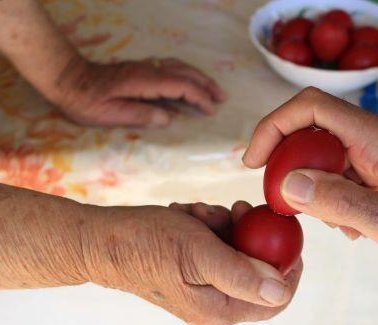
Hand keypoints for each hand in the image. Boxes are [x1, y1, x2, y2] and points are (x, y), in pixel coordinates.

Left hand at [50, 56, 224, 127]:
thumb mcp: (110, 114)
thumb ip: (141, 115)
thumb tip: (169, 118)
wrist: (68, 79)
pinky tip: (188, 80)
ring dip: (198, 76)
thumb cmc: (87, 101)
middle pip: (185, 72)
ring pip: (179, 66)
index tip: (211, 111)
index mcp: (144, 81)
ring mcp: (144, 66)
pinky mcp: (141, 67)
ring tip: (211, 89)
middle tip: (221, 98)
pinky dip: (186, 72)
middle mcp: (148, 69)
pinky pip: (171, 66)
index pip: (180, 86)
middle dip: (205, 84)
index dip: (199, 98)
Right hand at [80, 201, 301, 324]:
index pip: (275, 299)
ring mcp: (204, 284)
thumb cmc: (145, 245)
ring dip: (224, 223)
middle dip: (249, 233)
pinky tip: (189, 215)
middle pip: (257, 267)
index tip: (287, 232)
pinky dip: (208, 224)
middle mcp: (215, 302)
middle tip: (235, 210)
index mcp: (220, 309)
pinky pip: (216, 242)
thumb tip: (280, 291)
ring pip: (237, 248)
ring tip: (199, 213)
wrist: (101, 240)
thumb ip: (241, 275)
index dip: (289, 266)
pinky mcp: (193, 267)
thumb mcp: (198, 254)